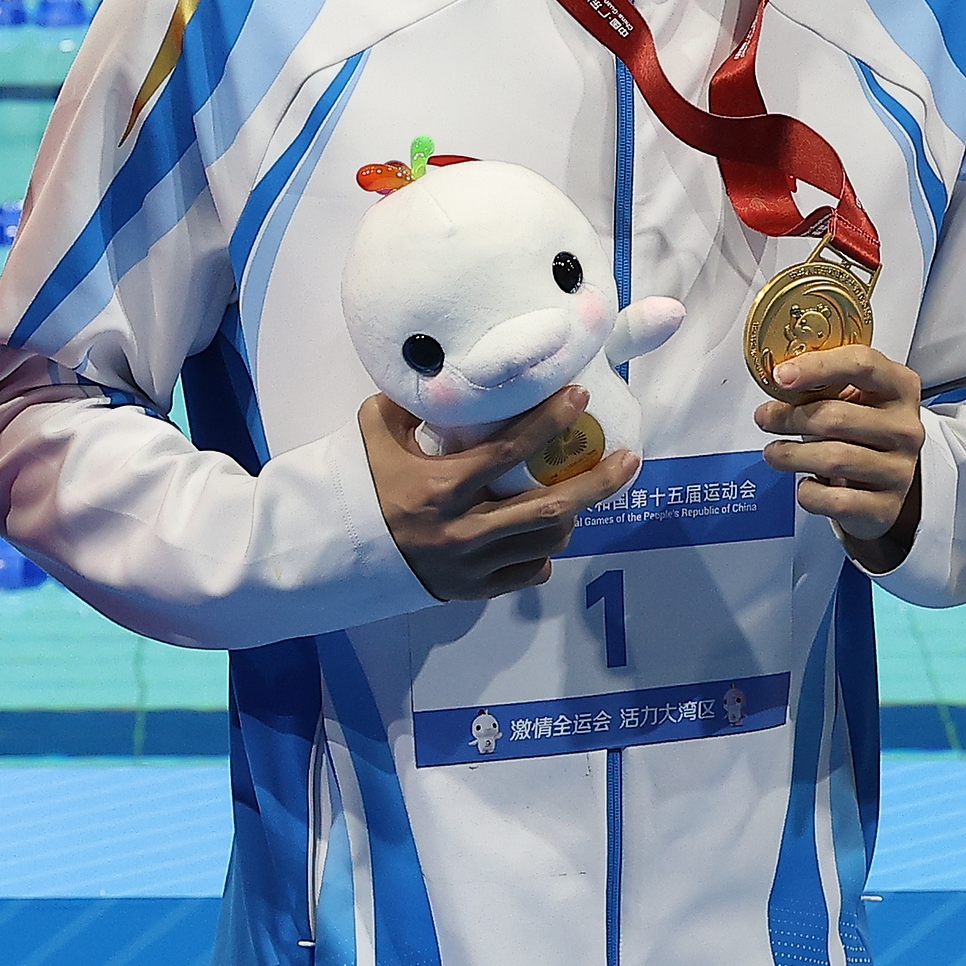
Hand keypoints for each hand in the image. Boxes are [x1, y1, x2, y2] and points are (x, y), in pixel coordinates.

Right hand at [365, 388, 639, 600]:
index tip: (581, 397)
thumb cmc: (360, 487)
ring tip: (585, 489)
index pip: (507, 452)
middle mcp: (461, 532)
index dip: (549, 422)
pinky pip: (527, 573)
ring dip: (573, 515)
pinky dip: (543, 553)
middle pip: (548, 510)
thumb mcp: (374, 433)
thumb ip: (409, 402)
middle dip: (598, 483)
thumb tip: (446, 373)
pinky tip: (546, 531)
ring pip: (546, 544)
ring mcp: (470, 567)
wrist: (337, 554)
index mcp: (439, 489)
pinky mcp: (472, 591)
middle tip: (629, 458)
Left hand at [756, 345, 926, 570]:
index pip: (861, 365)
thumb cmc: (861, 432)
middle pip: (837, 417)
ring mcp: (900, 469)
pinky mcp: (886, 506)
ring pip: (833, 459)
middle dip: (789, 418)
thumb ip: (823, 384)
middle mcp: (906, 427)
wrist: (885, 482)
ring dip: (791, 455)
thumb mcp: (854, 398)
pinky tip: (805, 483)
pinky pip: (835, 500)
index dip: (816, 367)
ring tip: (775, 453)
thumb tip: (778, 381)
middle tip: (766, 419)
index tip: (781, 376)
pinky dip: (809, 492)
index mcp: (900, 387)